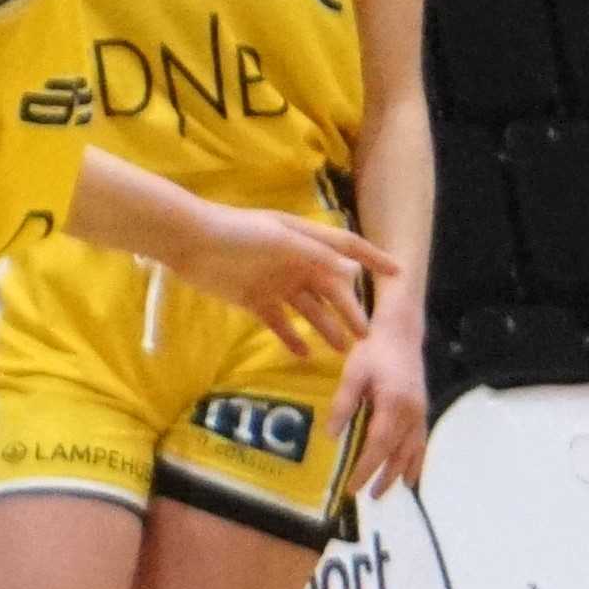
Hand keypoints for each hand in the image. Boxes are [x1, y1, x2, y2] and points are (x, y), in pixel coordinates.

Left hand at [172, 202, 399, 356]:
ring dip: (325, 326)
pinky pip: (280, 322)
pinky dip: (292, 337)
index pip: (348, 248)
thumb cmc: (239, 234)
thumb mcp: (283, 241)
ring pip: (309, 307)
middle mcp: (296, 261)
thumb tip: (352, 272)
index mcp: (306, 240)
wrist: (189, 242)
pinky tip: (304, 354)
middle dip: (350, 309)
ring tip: (341, 349)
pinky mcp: (255, 299)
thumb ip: (317, 257)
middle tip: (365, 337)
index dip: (374, 259)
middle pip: (331, 287)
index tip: (398, 274)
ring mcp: (276, 281)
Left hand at [331, 310, 432, 500]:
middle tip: (370, 497)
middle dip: (383, 476)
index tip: (353, 487)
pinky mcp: (422, 410)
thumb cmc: (372, 351)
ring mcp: (420, 413)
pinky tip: (410, 474)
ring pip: (413, 450)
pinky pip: (421, 441)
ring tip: (389, 490)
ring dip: (401, 472)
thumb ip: (343, 405)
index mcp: (393, 405)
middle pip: (398, 453)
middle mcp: (411, 413)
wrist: (400, 333)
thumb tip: (331, 436)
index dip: (366, 468)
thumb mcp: (353, 374)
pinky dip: (417, 460)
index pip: (378, 445)